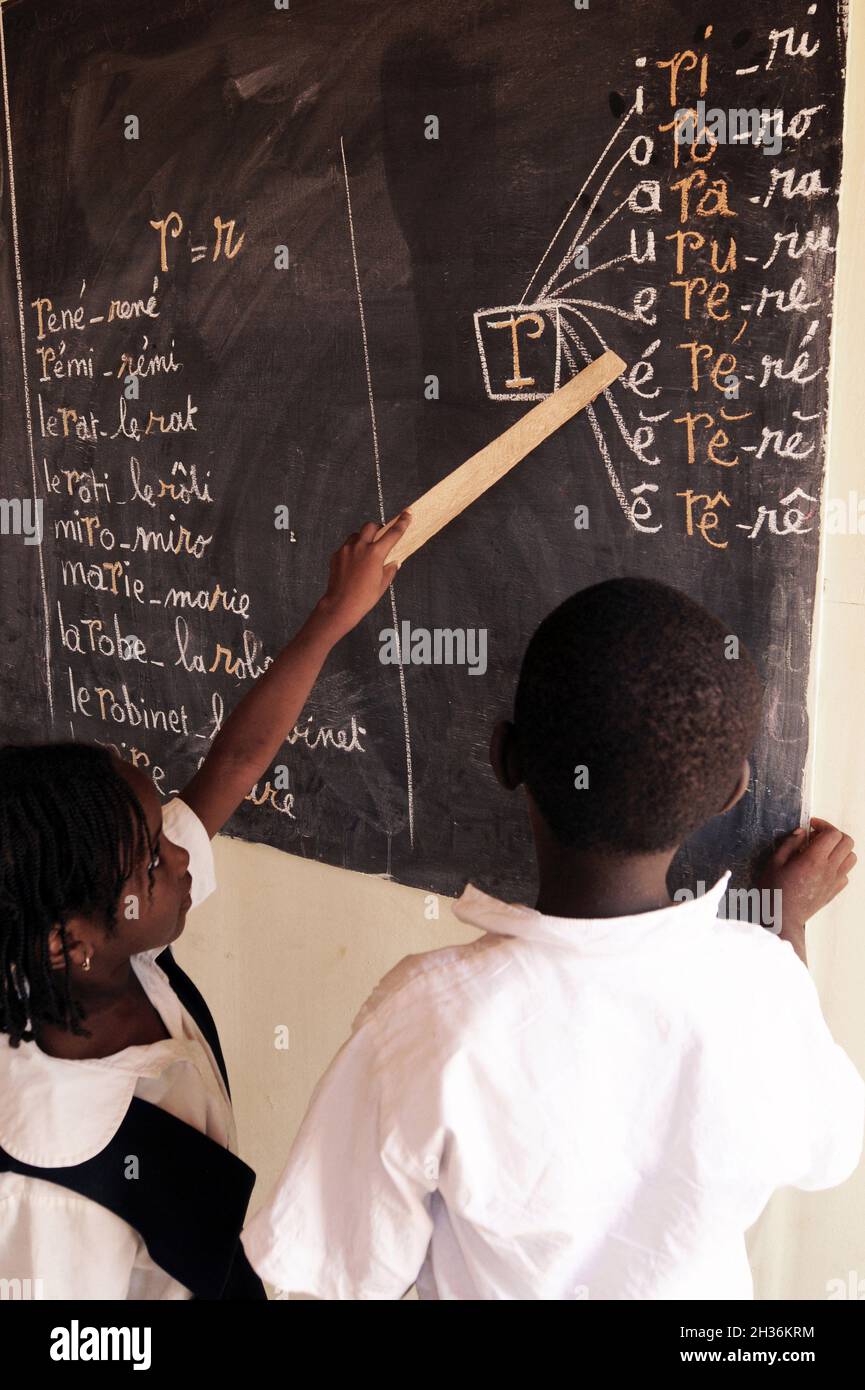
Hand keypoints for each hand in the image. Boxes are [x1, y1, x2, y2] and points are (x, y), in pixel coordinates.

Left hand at [315, 513, 411, 638]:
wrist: (340, 605)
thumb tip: (394, 562)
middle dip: (378, 528)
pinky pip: (346, 546)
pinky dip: (353, 550)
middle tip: (381, 537)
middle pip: (371, 526)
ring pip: (356, 535)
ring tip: (366, 553)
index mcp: (375, 553)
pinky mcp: (336, 555)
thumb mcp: (382, 584)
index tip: (407, 513)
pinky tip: (354, 564)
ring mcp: (346, 549)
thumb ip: (390, 569)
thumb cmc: (364, 597)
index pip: (393, 533)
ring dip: (363, 538)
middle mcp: (360, 547)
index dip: (402, 523)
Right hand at [756, 817, 856, 937]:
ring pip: (851, 857)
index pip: (833, 834)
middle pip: (847, 842)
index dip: (824, 825)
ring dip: (840, 849)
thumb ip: (789, 843)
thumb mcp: (774, 862)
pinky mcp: (834, 891)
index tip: (811, 826)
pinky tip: (823, 868)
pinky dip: (839, 866)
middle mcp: (828, 869)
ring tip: (823, 851)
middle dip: (834, 834)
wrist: (782, 917)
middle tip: (817, 836)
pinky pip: (846, 873)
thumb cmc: (774, 890)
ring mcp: (834, 881)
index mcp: (813, 859)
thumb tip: (801, 832)